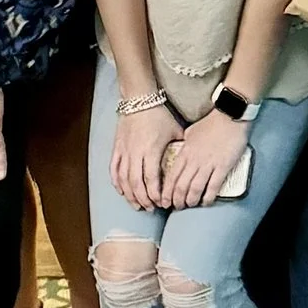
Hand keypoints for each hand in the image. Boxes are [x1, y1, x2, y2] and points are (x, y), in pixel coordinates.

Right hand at [110, 92, 179, 213]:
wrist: (139, 98)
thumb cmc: (159, 114)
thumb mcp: (175, 131)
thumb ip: (182, 148)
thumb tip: (193, 161)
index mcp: (151, 150)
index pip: (151, 180)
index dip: (156, 195)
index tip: (162, 203)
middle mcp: (136, 153)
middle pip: (136, 184)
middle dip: (144, 199)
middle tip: (151, 209)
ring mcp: (124, 151)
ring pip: (124, 179)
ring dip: (130, 195)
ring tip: (137, 205)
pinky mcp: (117, 147)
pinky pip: (114, 169)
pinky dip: (117, 182)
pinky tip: (121, 191)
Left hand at [162, 109, 250, 208]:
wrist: (230, 116)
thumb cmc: (211, 123)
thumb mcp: (191, 133)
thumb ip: (184, 146)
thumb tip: (181, 154)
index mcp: (185, 152)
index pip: (171, 177)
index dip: (166, 192)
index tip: (165, 200)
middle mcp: (194, 160)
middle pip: (181, 186)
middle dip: (176, 200)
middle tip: (175, 207)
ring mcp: (208, 164)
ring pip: (194, 189)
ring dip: (190, 201)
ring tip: (189, 205)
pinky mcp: (223, 167)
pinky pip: (213, 187)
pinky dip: (208, 197)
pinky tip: (206, 202)